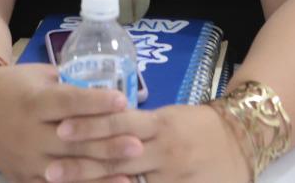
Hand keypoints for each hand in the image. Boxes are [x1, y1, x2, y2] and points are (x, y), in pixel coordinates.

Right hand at [0, 63, 137, 182]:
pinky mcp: (25, 179)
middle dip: (107, 143)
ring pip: (68, 171)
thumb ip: (68, 84)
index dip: (96, 102)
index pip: (68, 103)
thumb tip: (105, 87)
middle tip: (138, 143)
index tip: (123, 101)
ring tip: (132, 172)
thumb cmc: (11, 87)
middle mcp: (30, 134)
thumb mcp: (36, 75)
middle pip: (73, 141)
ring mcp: (28, 161)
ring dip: (101, 172)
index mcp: (33, 103)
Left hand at [50, 103, 245, 182]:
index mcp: (159, 124)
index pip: (120, 124)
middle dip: (83, 168)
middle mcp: (164, 151)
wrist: (244, 139)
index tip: (61, 129)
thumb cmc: (198, 126)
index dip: (90, 128)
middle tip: (50, 171)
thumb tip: (96, 123)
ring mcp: (173, 176)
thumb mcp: (168, 118)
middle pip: (118, 160)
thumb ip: (138, 125)